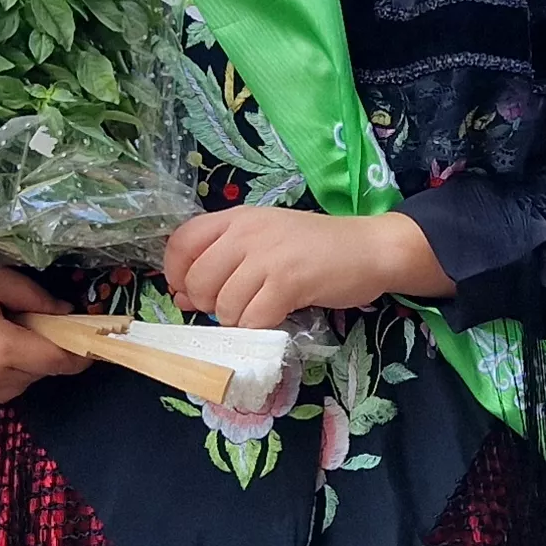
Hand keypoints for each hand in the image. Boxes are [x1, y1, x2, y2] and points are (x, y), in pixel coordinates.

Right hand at [0, 264, 86, 403]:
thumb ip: (33, 298)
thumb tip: (64, 313)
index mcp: (3, 350)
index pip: (59, 361)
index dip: (81, 353)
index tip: (93, 342)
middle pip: (40, 373)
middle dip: (47, 351)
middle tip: (35, 320)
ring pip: (18, 385)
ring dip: (23, 365)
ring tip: (2, 331)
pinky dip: (1, 373)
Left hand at [161, 208, 436, 328]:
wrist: (370, 248)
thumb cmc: (316, 246)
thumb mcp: (264, 241)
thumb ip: (223, 263)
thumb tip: (181, 297)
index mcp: (237, 217)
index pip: (181, 241)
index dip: (175, 273)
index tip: (188, 291)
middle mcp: (247, 232)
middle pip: (198, 280)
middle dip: (208, 305)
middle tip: (233, 305)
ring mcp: (268, 256)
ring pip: (224, 305)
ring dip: (237, 320)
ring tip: (260, 310)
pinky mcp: (289, 282)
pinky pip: (253, 319)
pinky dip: (258, 328)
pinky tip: (274, 317)